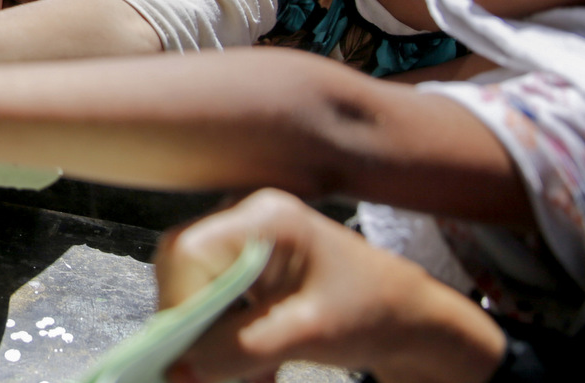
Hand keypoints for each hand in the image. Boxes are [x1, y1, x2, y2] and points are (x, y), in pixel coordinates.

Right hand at [156, 189, 504, 382]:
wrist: (407, 315)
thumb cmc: (371, 312)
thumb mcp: (306, 335)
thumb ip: (239, 349)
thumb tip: (179, 370)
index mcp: (263, 217)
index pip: (187, 252)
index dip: (178, 304)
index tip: (187, 355)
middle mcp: (244, 217)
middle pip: (181, 268)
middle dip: (191, 324)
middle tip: (209, 369)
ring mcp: (243, 238)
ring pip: (191, 287)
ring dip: (209, 336)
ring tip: (249, 371)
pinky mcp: (244, 263)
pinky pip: (210, 298)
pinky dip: (223, 335)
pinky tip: (255, 364)